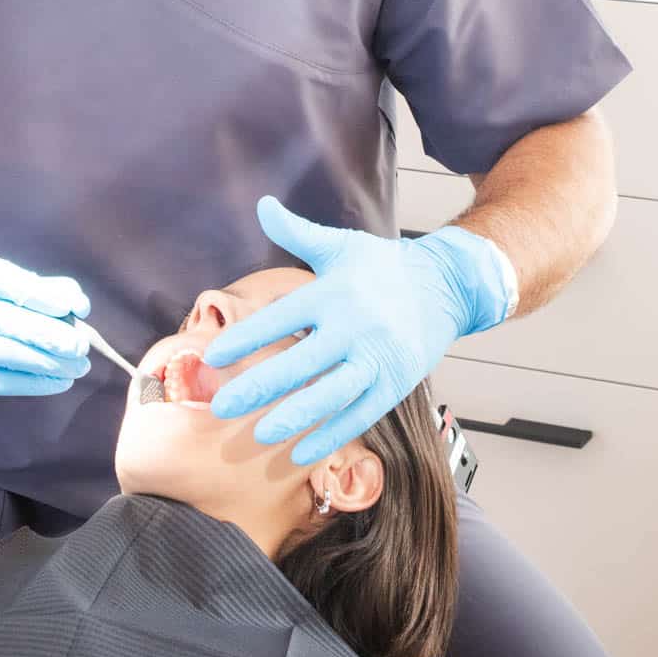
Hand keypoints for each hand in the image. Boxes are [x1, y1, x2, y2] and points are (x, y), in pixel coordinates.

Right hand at [0, 251, 92, 418]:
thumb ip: (37, 287)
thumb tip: (78, 303)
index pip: (5, 281)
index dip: (45, 296)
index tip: (78, 309)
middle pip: (6, 320)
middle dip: (52, 335)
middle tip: (81, 346)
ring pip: (4, 353)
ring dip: (48, 362)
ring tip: (77, 366)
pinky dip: (33, 382)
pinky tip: (57, 382)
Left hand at [204, 196, 510, 463]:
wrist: (445, 285)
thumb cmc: (382, 266)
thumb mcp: (340, 244)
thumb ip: (297, 231)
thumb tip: (262, 204)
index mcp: (334, 292)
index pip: (282, 318)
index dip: (246, 338)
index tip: (213, 356)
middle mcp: (355, 325)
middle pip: (302, 362)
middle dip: (260, 385)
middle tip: (221, 407)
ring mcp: (378, 357)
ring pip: (332, 394)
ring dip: (296, 417)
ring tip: (261, 434)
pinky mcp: (396, 382)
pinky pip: (360, 414)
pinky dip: (332, 434)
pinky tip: (302, 452)